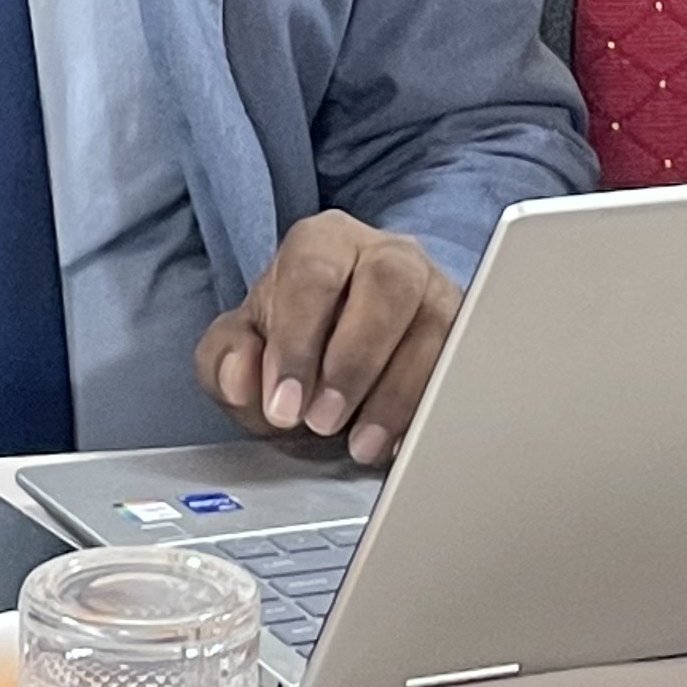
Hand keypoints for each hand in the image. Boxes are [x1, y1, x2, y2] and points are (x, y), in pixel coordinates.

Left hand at [194, 212, 458, 467]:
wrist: (335, 357)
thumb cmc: (290, 344)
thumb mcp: (240, 350)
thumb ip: (224, 359)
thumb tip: (242, 375)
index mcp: (323, 242)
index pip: (315, 273)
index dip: (298, 341)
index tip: (284, 404)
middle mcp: (385, 253)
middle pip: (388, 283)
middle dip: (355, 361)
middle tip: (323, 422)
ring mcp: (432, 289)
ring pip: (434, 323)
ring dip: (396, 393)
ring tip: (360, 444)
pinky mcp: (462, 330)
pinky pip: (461, 362)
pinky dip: (429, 407)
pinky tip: (399, 441)